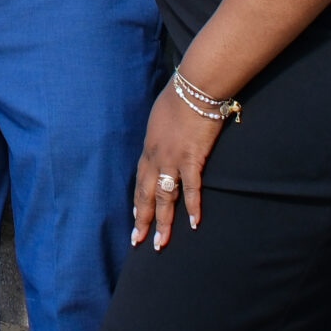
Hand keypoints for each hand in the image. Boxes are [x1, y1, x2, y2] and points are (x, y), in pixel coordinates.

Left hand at [130, 85, 224, 251]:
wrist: (193, 89)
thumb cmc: (178, 98)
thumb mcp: (159, 118)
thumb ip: (160, 135)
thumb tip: (162, 140)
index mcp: (148, 149)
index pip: (140, 182)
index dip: (137, 203)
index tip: (136, 220)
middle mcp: (156, 158)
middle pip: (146, 195)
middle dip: (142, 220)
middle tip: (138, 241)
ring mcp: (172, 160)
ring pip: (164, 197)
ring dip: (163, 222)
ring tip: (161, 242)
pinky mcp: (191, 158)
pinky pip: (190, 188)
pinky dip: (192, 207)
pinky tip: (194, 223)